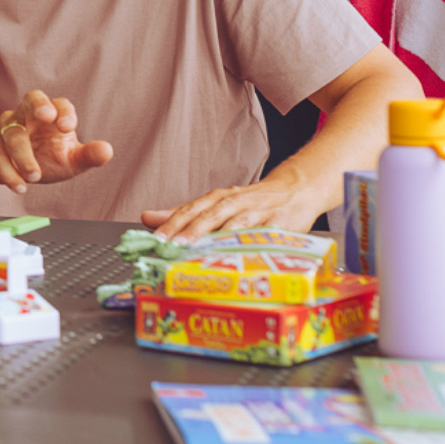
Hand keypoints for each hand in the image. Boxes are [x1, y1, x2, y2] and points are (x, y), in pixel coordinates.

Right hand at [0, 90, 112, 192]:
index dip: (64, 112)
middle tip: (47, 117)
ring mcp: (7, 124)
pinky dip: (7, 170)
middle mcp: (28, 113)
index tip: (69, 127)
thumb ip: (88, 156)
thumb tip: (107, 151)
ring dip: (23, 157)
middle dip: (39, 105)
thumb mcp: (69, 161)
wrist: (10, 172)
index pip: (59, 104)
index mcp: (52, 115)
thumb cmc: (46, 160)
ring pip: (13, 134)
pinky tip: (18, 185)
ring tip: (33, 178)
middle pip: (32, 98)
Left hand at [141, 179, 320, 241]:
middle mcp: (235, 202)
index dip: (171, 224)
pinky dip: (250, 243)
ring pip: (233, 222)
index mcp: (217, 198)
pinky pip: (262, 234)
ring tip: (198, 250)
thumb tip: (147, 217)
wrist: (297, 190)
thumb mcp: (217, 204)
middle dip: (189, 230)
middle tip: (172, 245)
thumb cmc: (252, 202)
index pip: (189, 210)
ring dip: (216, 236)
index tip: (154, 239)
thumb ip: (184, 213)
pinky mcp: (279, 223)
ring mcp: (257, 212)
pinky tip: (238, 254)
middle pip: (208, 214)